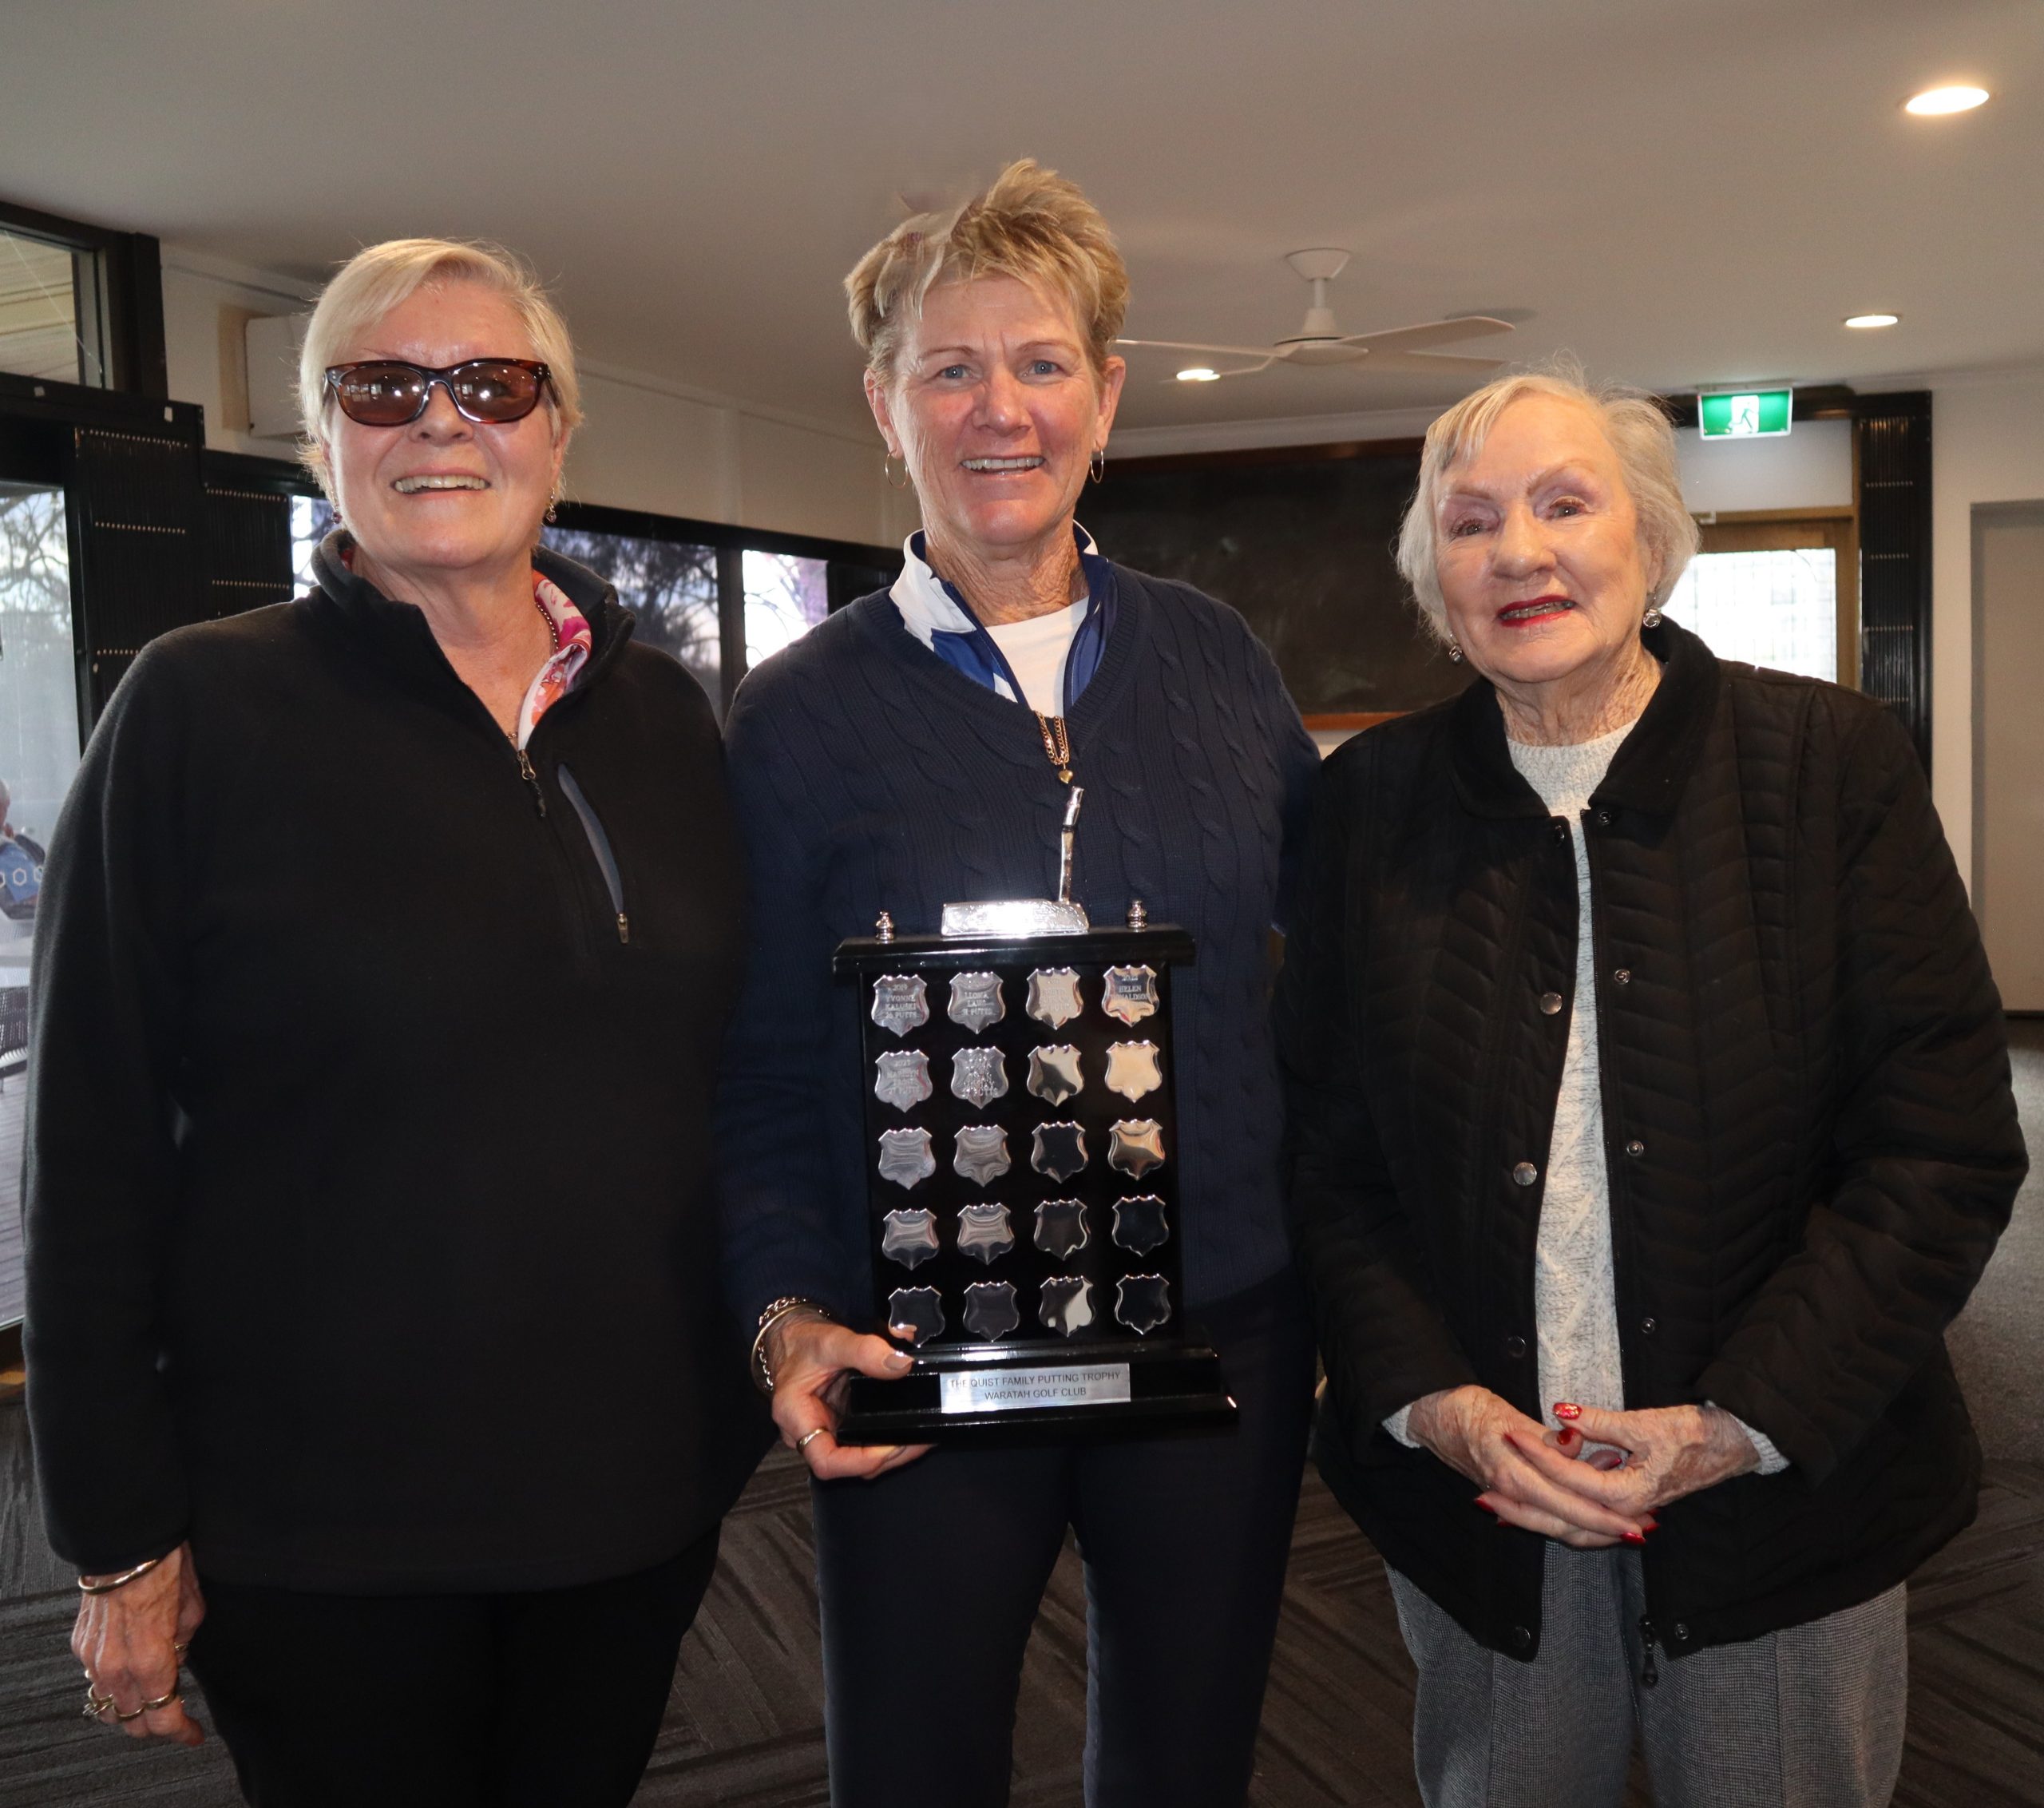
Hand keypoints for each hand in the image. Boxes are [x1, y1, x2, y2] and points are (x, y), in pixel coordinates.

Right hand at [73, 1543, 204, 1745]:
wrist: (127, 1542)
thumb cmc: (165, 1567)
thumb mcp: (193, 1609)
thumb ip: (183, 1645)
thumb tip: (176, 1661)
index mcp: (149, 1660)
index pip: (162, 1717)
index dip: (181, 1732)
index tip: (194, 1734)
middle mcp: (115, 1667)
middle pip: (131, 1722)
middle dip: (155, 1726)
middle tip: (176, 1718)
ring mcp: (92, 1658)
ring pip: (108, 1706)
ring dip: (130, 1708)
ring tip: (153, 1699)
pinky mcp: (80, 1645)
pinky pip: (96, 1679)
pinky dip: (114, 1683)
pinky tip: (131, 1672)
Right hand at [768, 1315, 931, 1481]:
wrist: (795, 1338)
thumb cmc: (803, 1342)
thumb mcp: (833, 1340)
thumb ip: (865, 1350)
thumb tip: (900, 1365)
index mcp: (796, 1417)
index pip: (826, 1461)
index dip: (860, 1462)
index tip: (891, 1447)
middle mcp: (808, 1433)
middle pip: (849, 1465)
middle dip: (888, 1457)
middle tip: (919, 1441)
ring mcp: (826, 1432)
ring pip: (859, 1459)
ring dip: (892, 1453)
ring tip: (921, 1437)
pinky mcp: (839, 1426)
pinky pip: (863, 1443)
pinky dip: (887, 1439)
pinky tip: (908, 1429)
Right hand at [1406, 1385, 1653, 1547]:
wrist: (1438, 1418)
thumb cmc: (1474, 1412)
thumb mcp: (1512, 1418)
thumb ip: (1547, 1438)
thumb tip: (1575, 1443)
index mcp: (1515, 1477)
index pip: (1569, 1507)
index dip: (1605, 1518)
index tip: (1637, 1522)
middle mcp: (1513, 1497)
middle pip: (1568, 1527)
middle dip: (1608, 1532)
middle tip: (1645, 1530)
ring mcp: (1511, 1502)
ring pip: (1559, 1528)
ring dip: (1596, 1531)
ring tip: (1629, 1527)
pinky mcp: (1511, 1499)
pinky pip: (1548, 1518)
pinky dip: (1575, 1520)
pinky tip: (1597, 1513)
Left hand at [1508, 1402, 1760, 1523]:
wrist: (1731, 1445)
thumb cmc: (1693, 1434)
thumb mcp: (1644, 1423)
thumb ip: (1598, 1422)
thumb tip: (1560, 1412)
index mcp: (1627, 1495)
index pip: (1567, 1478)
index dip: (1536, 1454)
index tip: (1507, 1434)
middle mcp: (1624, 1512)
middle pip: (1561, 1517)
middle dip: (1520, 1508)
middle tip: (1482, 1495)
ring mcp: (1626, 1512)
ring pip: (1570, 1522)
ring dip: (1534, 1514)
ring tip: (1498, 1503)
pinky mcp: (1627, 1504)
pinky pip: (1584, 1516)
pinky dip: (1557, 1511)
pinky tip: (1536, 1501)